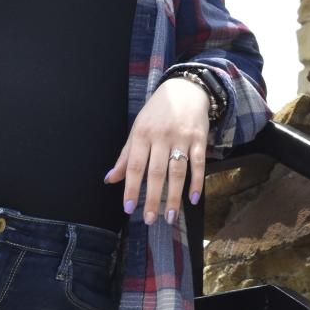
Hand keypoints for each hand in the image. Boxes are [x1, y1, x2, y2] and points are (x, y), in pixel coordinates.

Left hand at [104, 77, 209, 224]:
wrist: (184, 90)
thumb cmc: (157, 114)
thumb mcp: (138, 130)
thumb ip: (126, 157)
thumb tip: (110, 179)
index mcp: (142, 135)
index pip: (135, 166)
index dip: (131, 188)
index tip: (128, 208)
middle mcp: (161, 137)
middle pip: (156, 172)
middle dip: (152, 198)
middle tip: (150, 219)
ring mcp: (181, 138)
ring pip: (177, 171)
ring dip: (174, 196)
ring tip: (170, 216)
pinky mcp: (199, 139)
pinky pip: (198, 163)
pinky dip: (196, 182)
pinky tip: (193, 198)